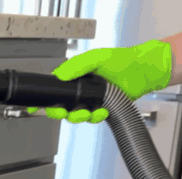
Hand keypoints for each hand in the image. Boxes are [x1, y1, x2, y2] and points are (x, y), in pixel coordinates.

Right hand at [28, 39, 172, 123]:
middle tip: (65, 112)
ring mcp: (90, 100)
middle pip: (60, 107)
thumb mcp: (96, 57)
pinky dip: (95, 117)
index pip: (53, 89)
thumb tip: (60, 76)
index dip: (44, 100)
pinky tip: (102, 111)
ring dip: (79, 117)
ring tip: (88, 112)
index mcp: (74, 76)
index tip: (38, 107)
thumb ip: (77, 66)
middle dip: (61, 113)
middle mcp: (80, 89)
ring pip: (74, 115)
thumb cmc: (122, 60)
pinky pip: (91, 118)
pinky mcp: (100, 108)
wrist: (143, 72)